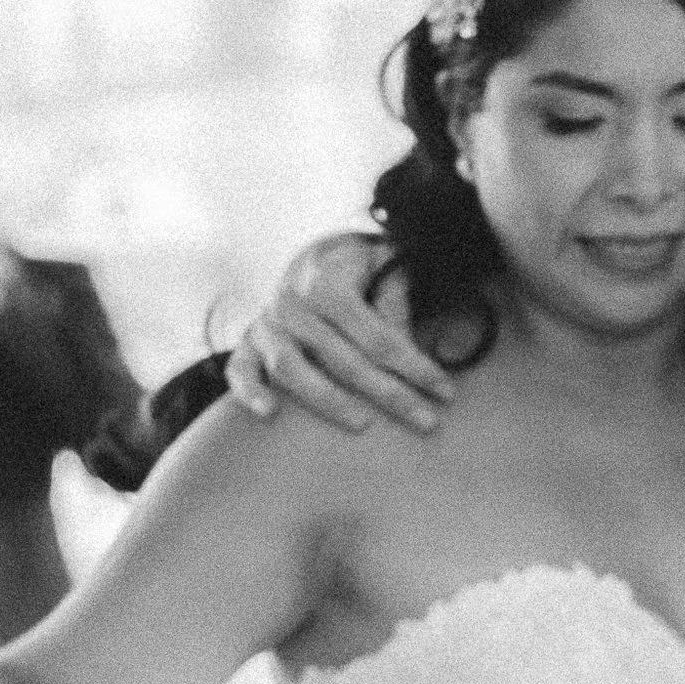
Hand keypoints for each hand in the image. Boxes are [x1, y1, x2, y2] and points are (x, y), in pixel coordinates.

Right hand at [228, 233, 454, 433]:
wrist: (310, 258)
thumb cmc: (357, 271)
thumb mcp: (382, 268)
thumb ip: (395, 301)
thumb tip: (408, 347)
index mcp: (327, 282)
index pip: (376, 333)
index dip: (413, 365)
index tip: (446, 391)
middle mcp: (291, 303)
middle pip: (342, 358)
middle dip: (389, 393)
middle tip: (426, 421)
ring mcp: (265, 326)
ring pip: (292, 369)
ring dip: (328, 400)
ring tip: (364, 424)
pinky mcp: (246, 345)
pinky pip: (239, 370)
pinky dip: (248, 391)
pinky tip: (270, 413)